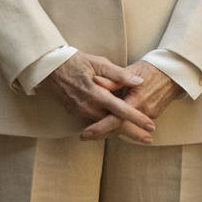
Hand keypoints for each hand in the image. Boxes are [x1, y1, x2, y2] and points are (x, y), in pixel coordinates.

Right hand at [38, 52, 154, 138]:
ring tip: (139, 137)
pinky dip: (107, 128)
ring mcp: (80, 112)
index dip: (137, 119)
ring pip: (104, 127)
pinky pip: (94, 124)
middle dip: (132, 133)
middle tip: (149, 139)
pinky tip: (119, 130)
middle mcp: (87, 107)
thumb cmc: (77, 61)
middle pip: (113, 124)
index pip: (121, 111)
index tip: (151, 126)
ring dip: (120, 132)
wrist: (50, 68)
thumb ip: (120, 74)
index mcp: (96, 94)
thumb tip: (139, 81)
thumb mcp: (100, 63)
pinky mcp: (75, 113)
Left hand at [79, 60, 180, 142]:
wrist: (176, 72)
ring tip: (95, 132)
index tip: (85, 133)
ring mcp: (150, 114)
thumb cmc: (153, 68)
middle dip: (101, 133)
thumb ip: (114, 79)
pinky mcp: (154, 115)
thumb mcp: (133, 70)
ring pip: (127, 127)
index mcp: (137, 100)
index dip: (99, 128)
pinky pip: (135, 123)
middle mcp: (144, 110)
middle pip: (119, 128)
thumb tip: (95, 81)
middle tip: (85, 136)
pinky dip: (122, 125)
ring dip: (111, 130)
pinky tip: (112, 125)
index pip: (115, 119)